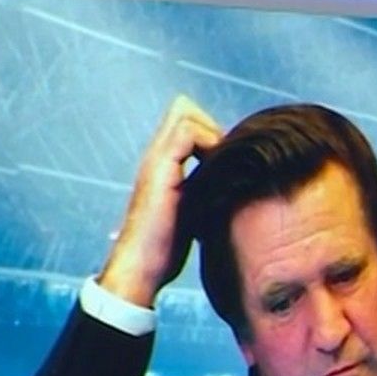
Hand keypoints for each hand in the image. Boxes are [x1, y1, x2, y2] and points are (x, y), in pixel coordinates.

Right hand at [97, 95, 224, 308]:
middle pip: (183, 108)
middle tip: (228, 161)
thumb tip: (235, 192)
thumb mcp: (193, 214)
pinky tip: (217, 175)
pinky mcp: (160, 170)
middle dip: (212, 127)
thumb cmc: (165, 249)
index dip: (211, 132)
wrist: (141, 267)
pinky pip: (187, 132)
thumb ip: (204, 194)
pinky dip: (209, 144)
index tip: (227, 162)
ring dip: (212, 134)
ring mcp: (156, 160)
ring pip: (184, 112)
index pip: (186, 121)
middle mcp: (157, 156)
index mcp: (164, 165)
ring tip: (223, 167)